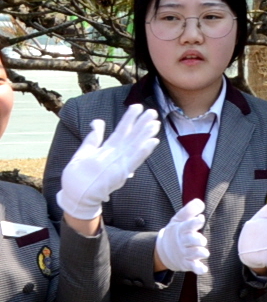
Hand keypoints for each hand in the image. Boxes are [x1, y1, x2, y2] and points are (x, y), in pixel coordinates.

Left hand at [56, 104, 162, 221]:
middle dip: (142, 124)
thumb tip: (97, 121)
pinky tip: (152, 142)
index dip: (129, 119)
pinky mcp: (120, 174)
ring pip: (135, 146)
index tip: (138, 106)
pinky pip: (134, 161)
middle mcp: (116, 155)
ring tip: (155, 123)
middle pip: (131, 136)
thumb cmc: (78, 176)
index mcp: (108, 149)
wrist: (75, 196)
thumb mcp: (83, 153)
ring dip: (146, 135)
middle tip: (153, 111)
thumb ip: (93, 138)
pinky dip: (143, 152)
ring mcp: (119, 164)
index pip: (121, 131)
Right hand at [154, 198, 208, 276]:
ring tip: (204, 252)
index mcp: (181, 229)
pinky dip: (198, 268)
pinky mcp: (187, 263)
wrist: (163, 250)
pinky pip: (192, 266)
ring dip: (198, 253)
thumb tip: (200, 203)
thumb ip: (189, 210)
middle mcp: (183, 241)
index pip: (187, 225)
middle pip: (189, 240)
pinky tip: (203, 269)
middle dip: (195, 240)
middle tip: (201, 240)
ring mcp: (184, 253)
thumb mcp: (179, 219)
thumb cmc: (176, 231)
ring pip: (192, 253)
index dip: (194, 222)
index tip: (200, 219)